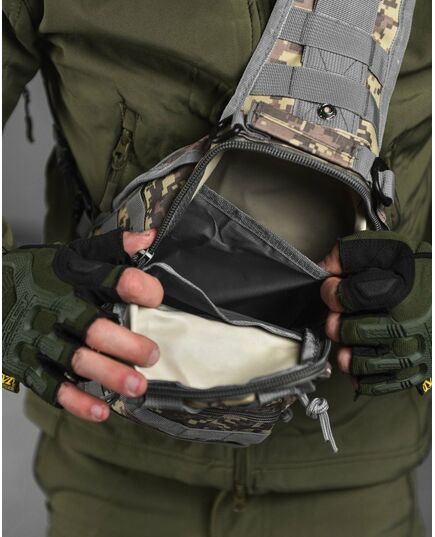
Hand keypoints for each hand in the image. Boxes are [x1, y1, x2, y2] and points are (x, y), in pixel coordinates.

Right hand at [3, 229, 163, 420]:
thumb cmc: (37, 274)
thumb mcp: (73, 254)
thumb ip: (113, 246)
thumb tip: (150, 237)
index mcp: (73, 279)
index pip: (110, 280)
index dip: (137, 287)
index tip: (154, 296)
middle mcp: (56, 309)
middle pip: (93, 328)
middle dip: (126, 344)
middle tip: (151, 355)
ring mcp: (40, 338)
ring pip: (76, 360)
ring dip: (108, 375)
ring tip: (136, 386)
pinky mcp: (26, 363)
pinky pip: (51, 387)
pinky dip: (75, 401)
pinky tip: (100, 410)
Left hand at [319, 231, 430, 394]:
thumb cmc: (419, 270)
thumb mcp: (388, 248)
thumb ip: (352, 254)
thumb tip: (324, 269)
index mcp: (402, 291)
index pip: (351, 296)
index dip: (332, 292)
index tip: (332, 288)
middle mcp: (410, 324)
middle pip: (353, 332)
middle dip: (337, 323)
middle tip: (338, 317)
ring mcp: (414, 351)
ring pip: (361, 363)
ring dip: (347, 351)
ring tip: (348, 339)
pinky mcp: (416, 370)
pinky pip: (378, 384)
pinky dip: (362, 376)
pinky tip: (360, 360)